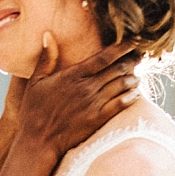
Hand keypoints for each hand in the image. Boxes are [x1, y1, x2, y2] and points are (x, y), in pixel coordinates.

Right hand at [16, 38, 140, 159]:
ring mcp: (94, 104)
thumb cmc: (34, 111)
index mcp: (73, 75)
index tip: (132, 42)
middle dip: (131, 61)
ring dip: (133, 77)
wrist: (39, 141)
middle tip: (140, 56)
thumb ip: (45, 58)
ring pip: (122, 85)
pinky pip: (121, 104)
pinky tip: (136, 92)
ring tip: (138, 74)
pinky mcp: (99, 119)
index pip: (104, 57)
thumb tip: (48, 34)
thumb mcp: (35, 82)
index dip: (121, 48)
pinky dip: (131, 96)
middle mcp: (87, 87)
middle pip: (117, 69)